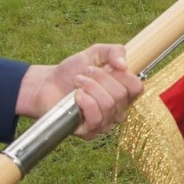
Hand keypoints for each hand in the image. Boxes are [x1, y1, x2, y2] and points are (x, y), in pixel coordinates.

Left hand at [16, 44, 143, 139]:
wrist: (46, 85)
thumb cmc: (72, 71)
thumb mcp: (95, 53)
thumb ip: (114, 51)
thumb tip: (123, 65)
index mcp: (123, 91)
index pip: (137, 87)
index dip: (122, 75)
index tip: (106, 66)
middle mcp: (117, 109)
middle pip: (121, 95)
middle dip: (101, 78)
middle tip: (85, 73)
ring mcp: (105, 122)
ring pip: (108, 105)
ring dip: (90, 88)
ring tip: (78, 83)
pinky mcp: (90, 132)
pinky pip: (96, 119)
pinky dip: (85, 103)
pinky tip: (76, 96)